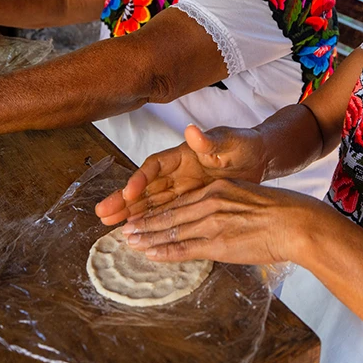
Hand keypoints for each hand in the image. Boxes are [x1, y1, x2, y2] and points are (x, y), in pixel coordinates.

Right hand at [95, 124, 266, 225]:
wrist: (260, 159)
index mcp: (182, 156)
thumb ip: (209, 142)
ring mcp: (181, 188)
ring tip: (109, 224)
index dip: (140, 178)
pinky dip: (151, 221)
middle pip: (145, 186)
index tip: (129, 192)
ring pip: (151, 201)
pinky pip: (166, 212)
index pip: (155, 166)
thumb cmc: (244, 146)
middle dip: (124, 199)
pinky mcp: (189, 201)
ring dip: (131, 212)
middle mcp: (177, 172)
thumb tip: (192, 131)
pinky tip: (137, 231)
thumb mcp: (229, 143)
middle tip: (103, 213)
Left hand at [117, 179, 333, 265]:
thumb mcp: (250, 198)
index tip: (144, 214)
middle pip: (170, 212)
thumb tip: (222, 218)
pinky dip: (164, 251)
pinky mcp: (218, 242)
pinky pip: (184, 247)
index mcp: (219, 188)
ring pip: (172, 229)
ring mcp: (213, 221)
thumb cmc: (282, 212)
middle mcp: (211, 201)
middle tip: (126, 228)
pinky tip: (149, 253)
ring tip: (129, 241)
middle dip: (145, 221)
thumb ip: (230, 205)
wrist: (298, 223)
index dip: (160, 208)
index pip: (181, 200)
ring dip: (148, 236)